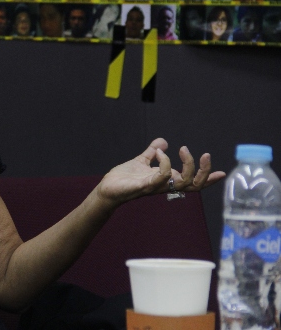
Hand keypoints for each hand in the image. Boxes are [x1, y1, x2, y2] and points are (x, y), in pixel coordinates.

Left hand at [96, 138, 225, 207]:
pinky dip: (164, 163)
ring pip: (182, 182)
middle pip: (194, 184)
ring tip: (182, 148)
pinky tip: (159, 152)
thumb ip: (152, 152)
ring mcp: (156, 187)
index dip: (208, 179)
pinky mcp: (144, 187)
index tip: (222, 172)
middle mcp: (165, 185)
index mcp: (167, 180)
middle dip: (204, 171)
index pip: (192, 182)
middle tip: (205, 154)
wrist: (107, 189)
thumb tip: (163, 141)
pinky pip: (161, 178)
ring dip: (187, 164)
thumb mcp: (141, 161)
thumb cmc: (124, 178)